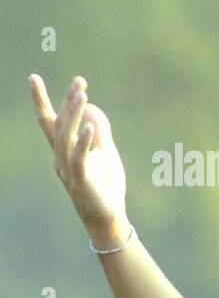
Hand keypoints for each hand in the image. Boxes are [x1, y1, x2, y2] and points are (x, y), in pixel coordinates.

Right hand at [30, 74, 129, 246]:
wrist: (107, 220)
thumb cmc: (104, 188)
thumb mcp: (105, 156)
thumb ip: (100, 134)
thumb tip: (93, 108)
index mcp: (64, 151)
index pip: (50, 121)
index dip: (42, 100)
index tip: (33, 77)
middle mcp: (60, 158)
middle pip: (59, 124)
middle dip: (67, 101)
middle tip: (78, 81)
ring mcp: (69, 169)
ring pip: (67, 137)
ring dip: (74, 114)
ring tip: (82, 94)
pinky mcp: (82, 180)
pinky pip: (80, 158)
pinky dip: (85, 141)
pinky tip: (91, 126)